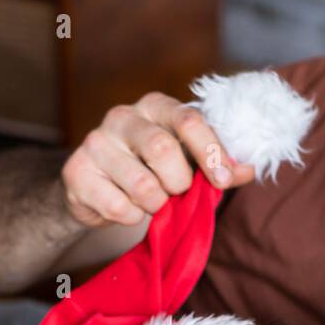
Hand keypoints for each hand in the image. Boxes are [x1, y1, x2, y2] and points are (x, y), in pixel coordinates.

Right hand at [61, 91, 255, 228]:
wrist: (95, 190)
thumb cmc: (150, 171)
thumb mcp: (186, 163)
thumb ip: (217, 166)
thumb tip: (248, 171)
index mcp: (155, 106)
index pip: (188, 118)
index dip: (210, 151)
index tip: (223, 180)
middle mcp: (123, 116)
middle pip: (162, 150)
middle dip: (179, 183)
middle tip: (177, 193)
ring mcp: (95, 142)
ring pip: (142, 185)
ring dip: (156, 205)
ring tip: (151, 202)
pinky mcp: (76, 172)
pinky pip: (118, 206)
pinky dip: (132, 217)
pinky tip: (127, 208)